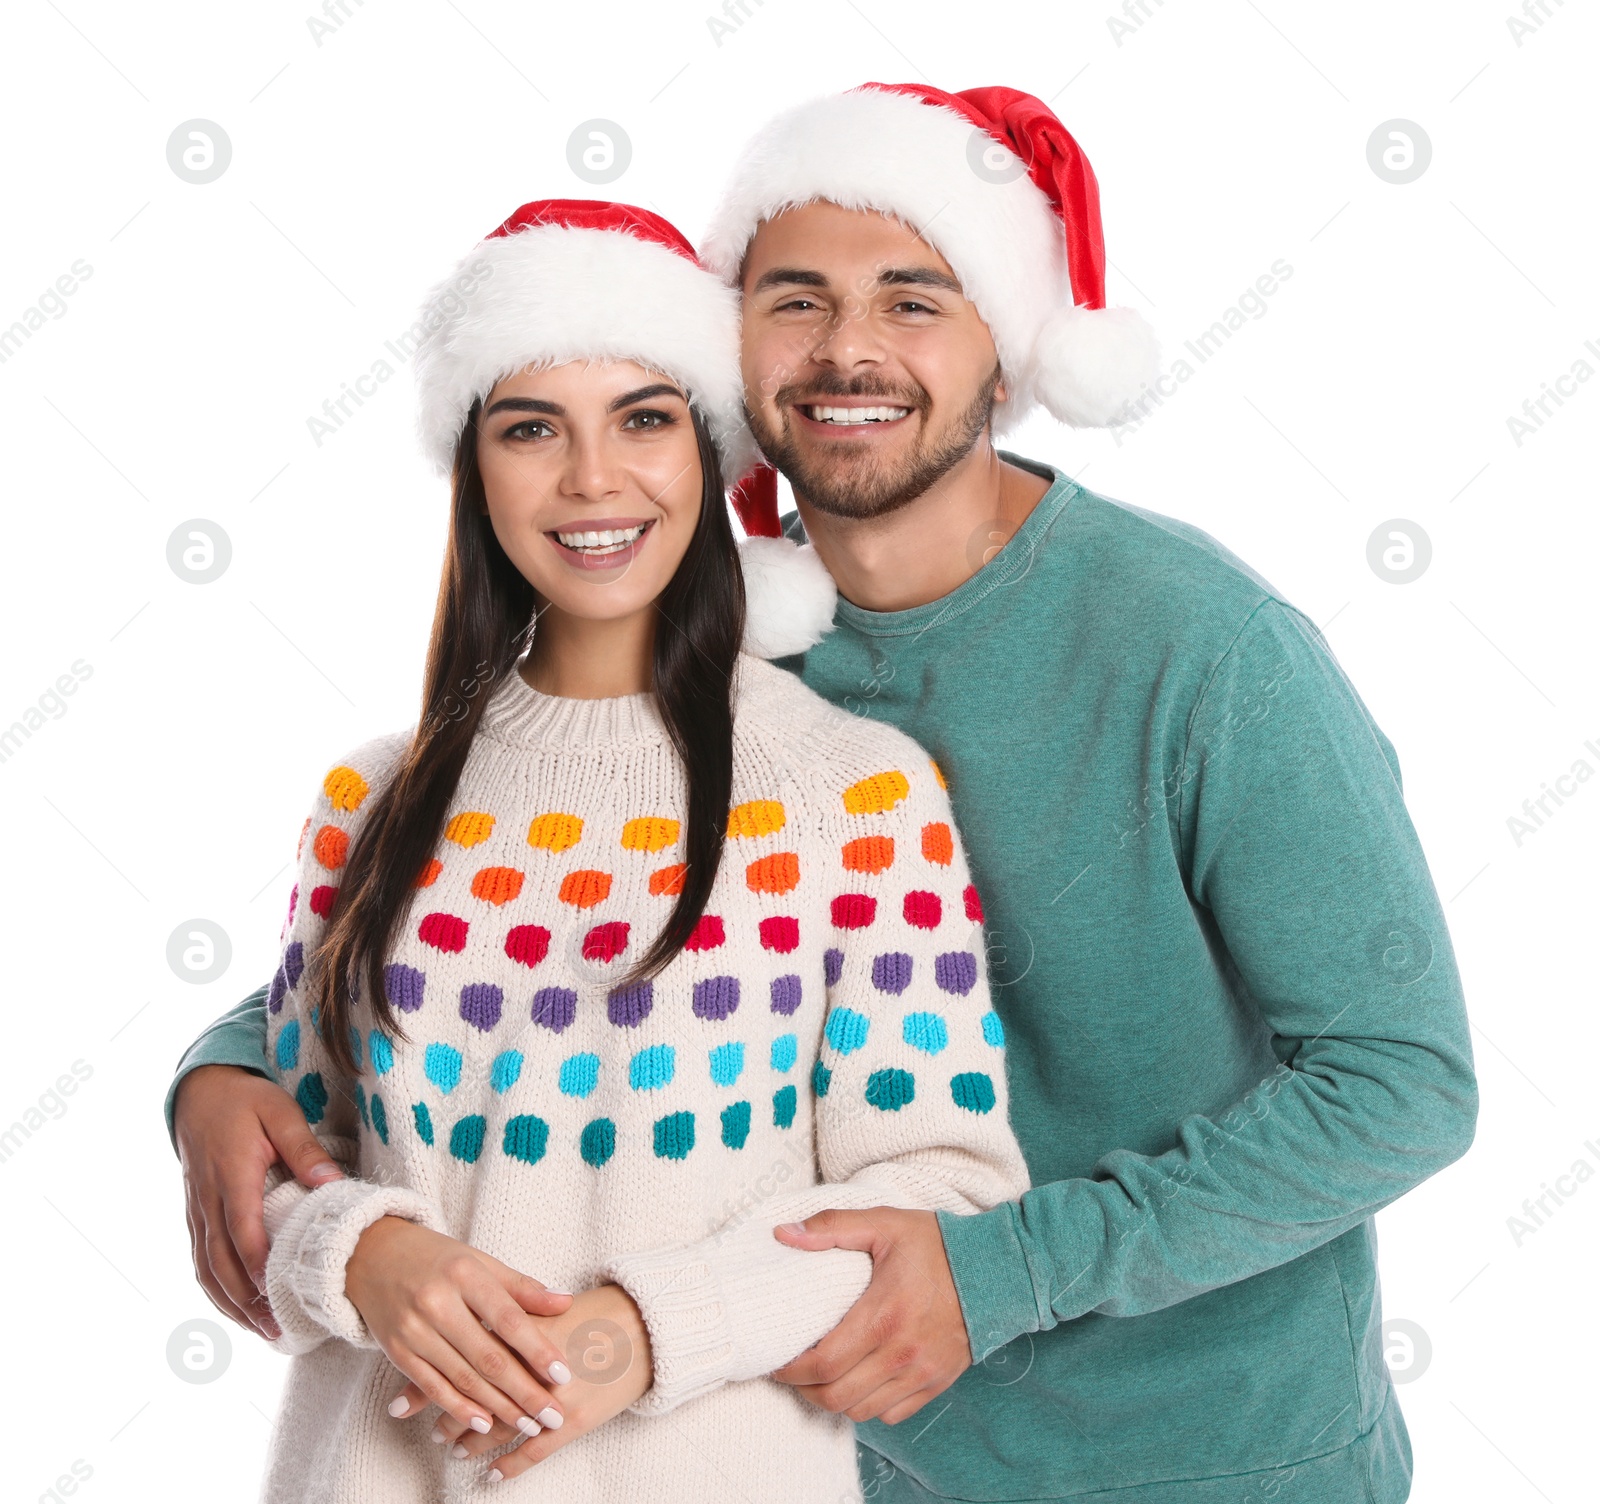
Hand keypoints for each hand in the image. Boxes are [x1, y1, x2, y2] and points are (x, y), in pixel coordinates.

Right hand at [175, 1064, 345, 1339]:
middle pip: (221, 1261)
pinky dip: (215, 1291)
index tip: (279, 1291)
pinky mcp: (194, 1216)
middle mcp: (209, 1201)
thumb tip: (331, 1183)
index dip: (259, 1263)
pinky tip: (237, 1310)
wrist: (199, 1092)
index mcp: (232, 1176)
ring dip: (231, 1304)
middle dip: (247, 1300)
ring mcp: (197, 1212)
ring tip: (263, 1331)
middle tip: (278, 1330)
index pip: (242, 1229)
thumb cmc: (246, 1102)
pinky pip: (199, 1261)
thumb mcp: (280, 1114)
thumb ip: (304, 1149)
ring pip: (206, 1269)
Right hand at [345, 1216, 576, 1441]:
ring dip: (499, 1407)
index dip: (537, 1350)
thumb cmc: (437, 1258)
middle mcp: (438, 1303)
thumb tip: (565, 1302)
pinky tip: (485, 1423)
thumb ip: (521, 1287)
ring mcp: (414, 1330)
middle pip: (488, 1357)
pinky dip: (460, 1408)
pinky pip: (433, 1387)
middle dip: (524, 1392)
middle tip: (553, 1416)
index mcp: (465, 1275)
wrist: (372, 1256)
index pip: (508, 1319)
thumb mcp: (479, 1261)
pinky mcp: (397, 1352)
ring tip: (530, 1425)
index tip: (564, 1376)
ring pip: (463, 1378)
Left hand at [387, 1282, 652, 1483]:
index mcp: (518, 1334)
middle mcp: (529, 1368)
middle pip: (474, 1398)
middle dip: (448, 1416)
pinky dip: (509, 1465)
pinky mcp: (573, 1422)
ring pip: (498, 1428)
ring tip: (452, 1449)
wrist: (646, 1327)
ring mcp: (550, 1399)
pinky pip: (532, 1453)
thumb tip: (465, 1328)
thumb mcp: (547, 1308)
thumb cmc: (596, 1312)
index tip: (402, 1400)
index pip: (461, 1363)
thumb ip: (506, 1319)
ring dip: (472, 1442)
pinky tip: (491, 1474)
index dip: (429, 1383)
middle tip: (430, 1429)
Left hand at [769, 1207, 970, 1424]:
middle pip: (837, 1396)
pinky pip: (891, 1415)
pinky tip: (858, 1382)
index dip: (792, 1369)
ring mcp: (921, 1373)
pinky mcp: (936, 1383)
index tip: (778, 1360)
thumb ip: (831, 1227)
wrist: (999, 1269)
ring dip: (834, 1400)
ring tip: (821, 1378)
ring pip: (861, 1411)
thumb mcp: (883, 1223)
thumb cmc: (937, 1245)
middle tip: (794, 1371)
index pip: (824, 1363)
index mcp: (884, 1315)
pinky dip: (868, 1407)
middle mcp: (902, 1353)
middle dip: (805, 1389)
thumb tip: (782, 1234)